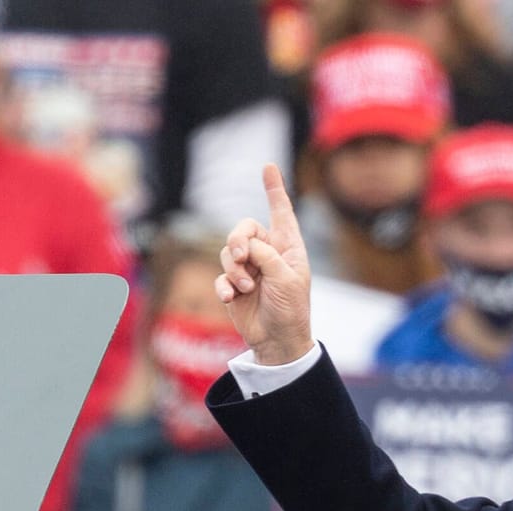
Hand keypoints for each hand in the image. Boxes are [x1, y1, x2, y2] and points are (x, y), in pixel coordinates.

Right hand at [215, 164, 312, 365]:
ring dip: (234, 269)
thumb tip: (244, 245)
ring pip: (228, 252)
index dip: (274, 190)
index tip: (269, 166)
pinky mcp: (234, 285)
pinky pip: (221, 276)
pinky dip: (224, 285)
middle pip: (243, 229)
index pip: (281, 212)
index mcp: (288, 248)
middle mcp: (268, 254)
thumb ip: (266, 255)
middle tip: (242, 257)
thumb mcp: (286, 279)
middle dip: (238, 239)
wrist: (278, 341)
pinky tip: (231, 297)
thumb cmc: (291, 310)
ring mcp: (250, 269)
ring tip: (246, 288)